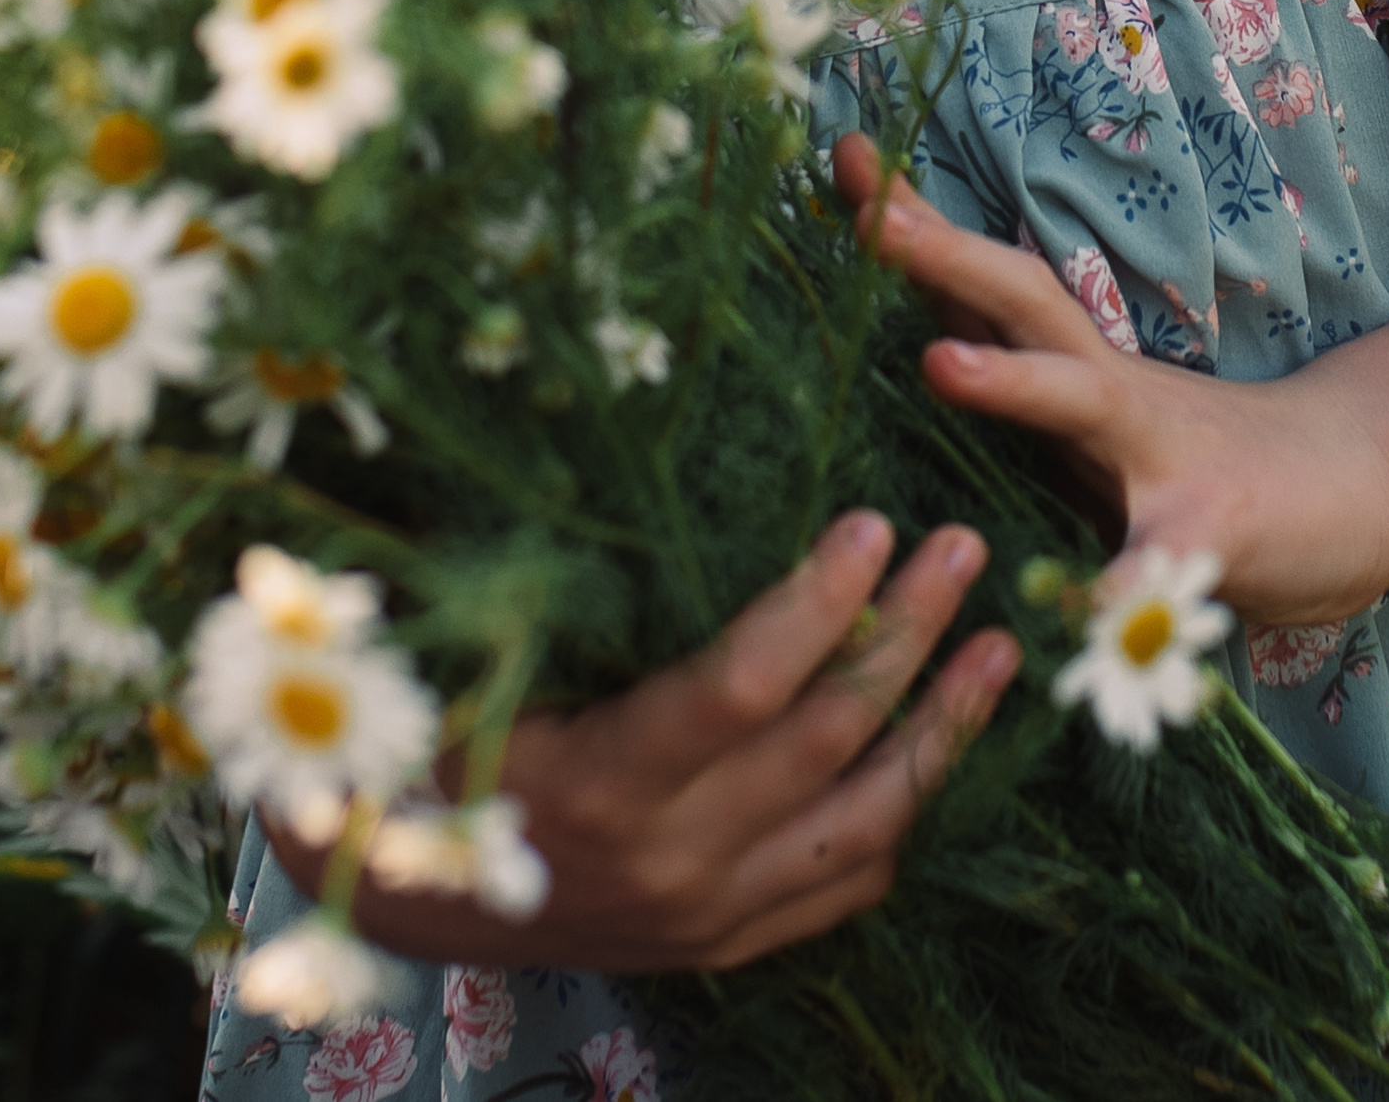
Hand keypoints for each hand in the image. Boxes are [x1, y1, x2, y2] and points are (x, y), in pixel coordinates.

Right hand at [264, 509, 1018, 972]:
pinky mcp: (727, 943)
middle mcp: (669, 862)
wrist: (391, 897)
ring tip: (997, 646)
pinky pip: (845, 881)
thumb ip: (533, 587)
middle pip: (826, 740)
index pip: (742, 689)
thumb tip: (580, 446)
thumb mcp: (454, 668)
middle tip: (962, 546)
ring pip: (864, 819)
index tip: (869, 521)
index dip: (815, 604)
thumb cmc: (414, 749)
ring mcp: (709, 915)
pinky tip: (937, 742)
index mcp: (598, 782)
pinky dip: (901, 807)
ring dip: (939, 725)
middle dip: (905, 635)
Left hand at [831, 136, 1388, 629]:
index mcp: (1073, 371)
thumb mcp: (1104, 424)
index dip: (911, 224)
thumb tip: (924, 342)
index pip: (979, 282)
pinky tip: (1080, 611)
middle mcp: (1107, 393)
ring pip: (1078, 398)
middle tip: (861, 207)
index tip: (842, 159)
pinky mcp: (1210, 533)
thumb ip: (1026, 394)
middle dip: (935, 252)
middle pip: (1016, 297)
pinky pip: (1152, 566)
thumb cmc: (1211, 463)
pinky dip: (1116, 591)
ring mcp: (1159, 454)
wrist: (1365, 480)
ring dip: (1009, 379)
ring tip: (937, 362)